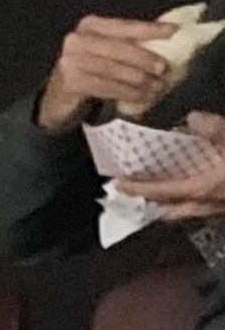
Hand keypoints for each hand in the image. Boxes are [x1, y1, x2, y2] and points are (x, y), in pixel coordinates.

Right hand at [39, 13, 183, 124]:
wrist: (55, 102)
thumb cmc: (86, 75)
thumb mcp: (103, 54)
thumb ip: (125, 46)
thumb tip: (163, 43)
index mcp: (90, 25)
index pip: (124, 26)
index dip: (150, 29)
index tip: (173, 32)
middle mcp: (77, 39)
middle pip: (120, 48)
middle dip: (146, 59)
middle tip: (165, 69)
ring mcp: (71, 61)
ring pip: (115, 69)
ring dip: (139, 80)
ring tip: (157, 87)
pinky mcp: (71, 83)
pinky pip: (107, 86)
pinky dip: (127, 92)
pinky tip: (141, 97)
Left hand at [122, 108, 224, 223]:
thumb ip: (216, 129)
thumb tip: (192, 119)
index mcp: (203, 189)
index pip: (161, 191)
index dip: (138, 188)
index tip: (116, 184)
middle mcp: (205, 205)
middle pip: (168, 209)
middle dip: (148, 201)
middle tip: (130, 191)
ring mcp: (218, 210)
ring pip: (185, 211)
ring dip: (167, 203)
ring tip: (155, 192)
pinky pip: (201, 207)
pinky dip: (188, 200)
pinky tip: (191, 189)